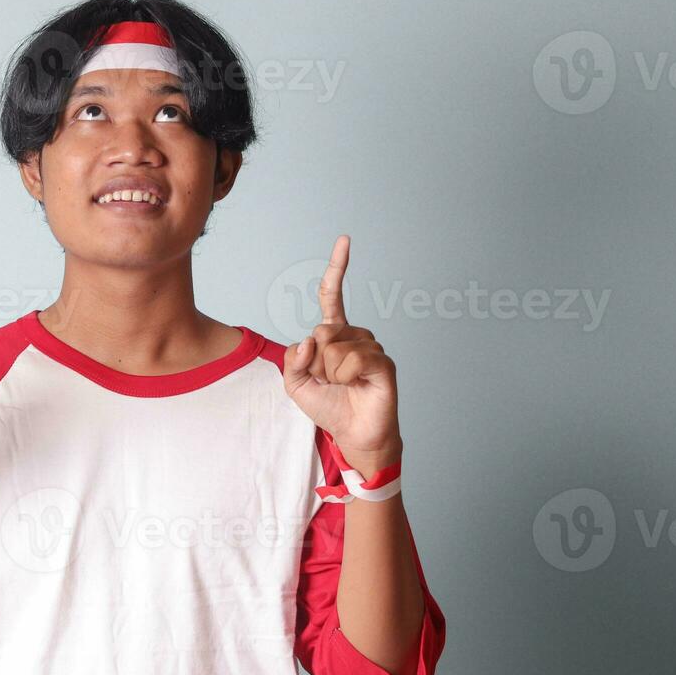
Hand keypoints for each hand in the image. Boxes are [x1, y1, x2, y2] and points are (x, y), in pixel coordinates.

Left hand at [281, 235, 401, 475]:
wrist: (353, 434)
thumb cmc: (329, 407)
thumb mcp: (295, 385)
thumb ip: (292, 361)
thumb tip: (310, 339)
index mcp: (334, 334)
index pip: (333, 296)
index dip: (337, 268)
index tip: (345, 240)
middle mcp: (355, 335)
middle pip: (321, 332)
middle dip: (315, 363)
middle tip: (329, 381)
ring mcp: (371, 347)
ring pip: (334, 350)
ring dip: (330, 374)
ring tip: (344, 386)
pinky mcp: (383, 363)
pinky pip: (353, 360)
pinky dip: (346, 377)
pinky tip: (356, 385)